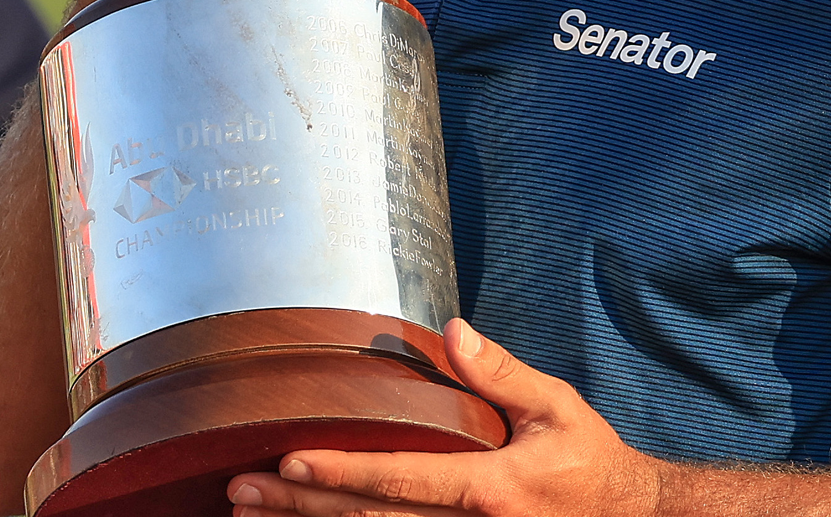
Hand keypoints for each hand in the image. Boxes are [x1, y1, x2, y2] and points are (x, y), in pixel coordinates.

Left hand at [227, 319, 662, 516]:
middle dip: (299, 505)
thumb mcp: (557, 408)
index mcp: (489, 489)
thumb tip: (451, 331)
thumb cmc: (590, 462)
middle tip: (240, 489)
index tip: (289, 459)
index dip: (341, 471)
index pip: (400, 479)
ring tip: (249, 513)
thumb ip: (501, 374)